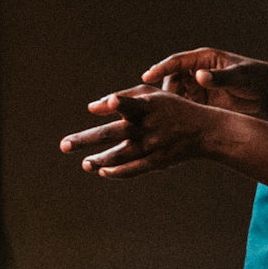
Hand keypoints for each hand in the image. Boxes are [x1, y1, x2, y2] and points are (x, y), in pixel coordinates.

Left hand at [59, 84, 237, 175]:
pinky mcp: (158, 160)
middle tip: (63, 146)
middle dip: (86, 140)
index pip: (131, 104)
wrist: (204, 130)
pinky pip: (135, 169)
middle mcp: (147, 126)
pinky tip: (102, 172)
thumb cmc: (171, 108)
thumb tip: (90, 108)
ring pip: (121, 155)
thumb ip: (122, 99)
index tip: (110, 103)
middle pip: (113, 133)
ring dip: (100, 161)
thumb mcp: (151, 96)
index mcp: (146, 107)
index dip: (120, 103)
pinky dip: (118, 172)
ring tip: (84, 163)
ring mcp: (153, 145)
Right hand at [129, 46, 267, 117]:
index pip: (176, 62)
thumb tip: (200, 77)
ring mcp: (199, 91)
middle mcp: (197, 74)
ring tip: (162, 117)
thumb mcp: (240, 76)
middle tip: (157, 105)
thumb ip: (220, 77)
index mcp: (204, 60)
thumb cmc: (258, 79)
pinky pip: (184, 110)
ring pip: (174, 98)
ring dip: (168, 106)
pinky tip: (174, 125)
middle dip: (162, 92)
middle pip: (171, 81)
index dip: (161, 69)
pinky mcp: (202, 106)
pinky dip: (178, 117)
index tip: (147, 76)